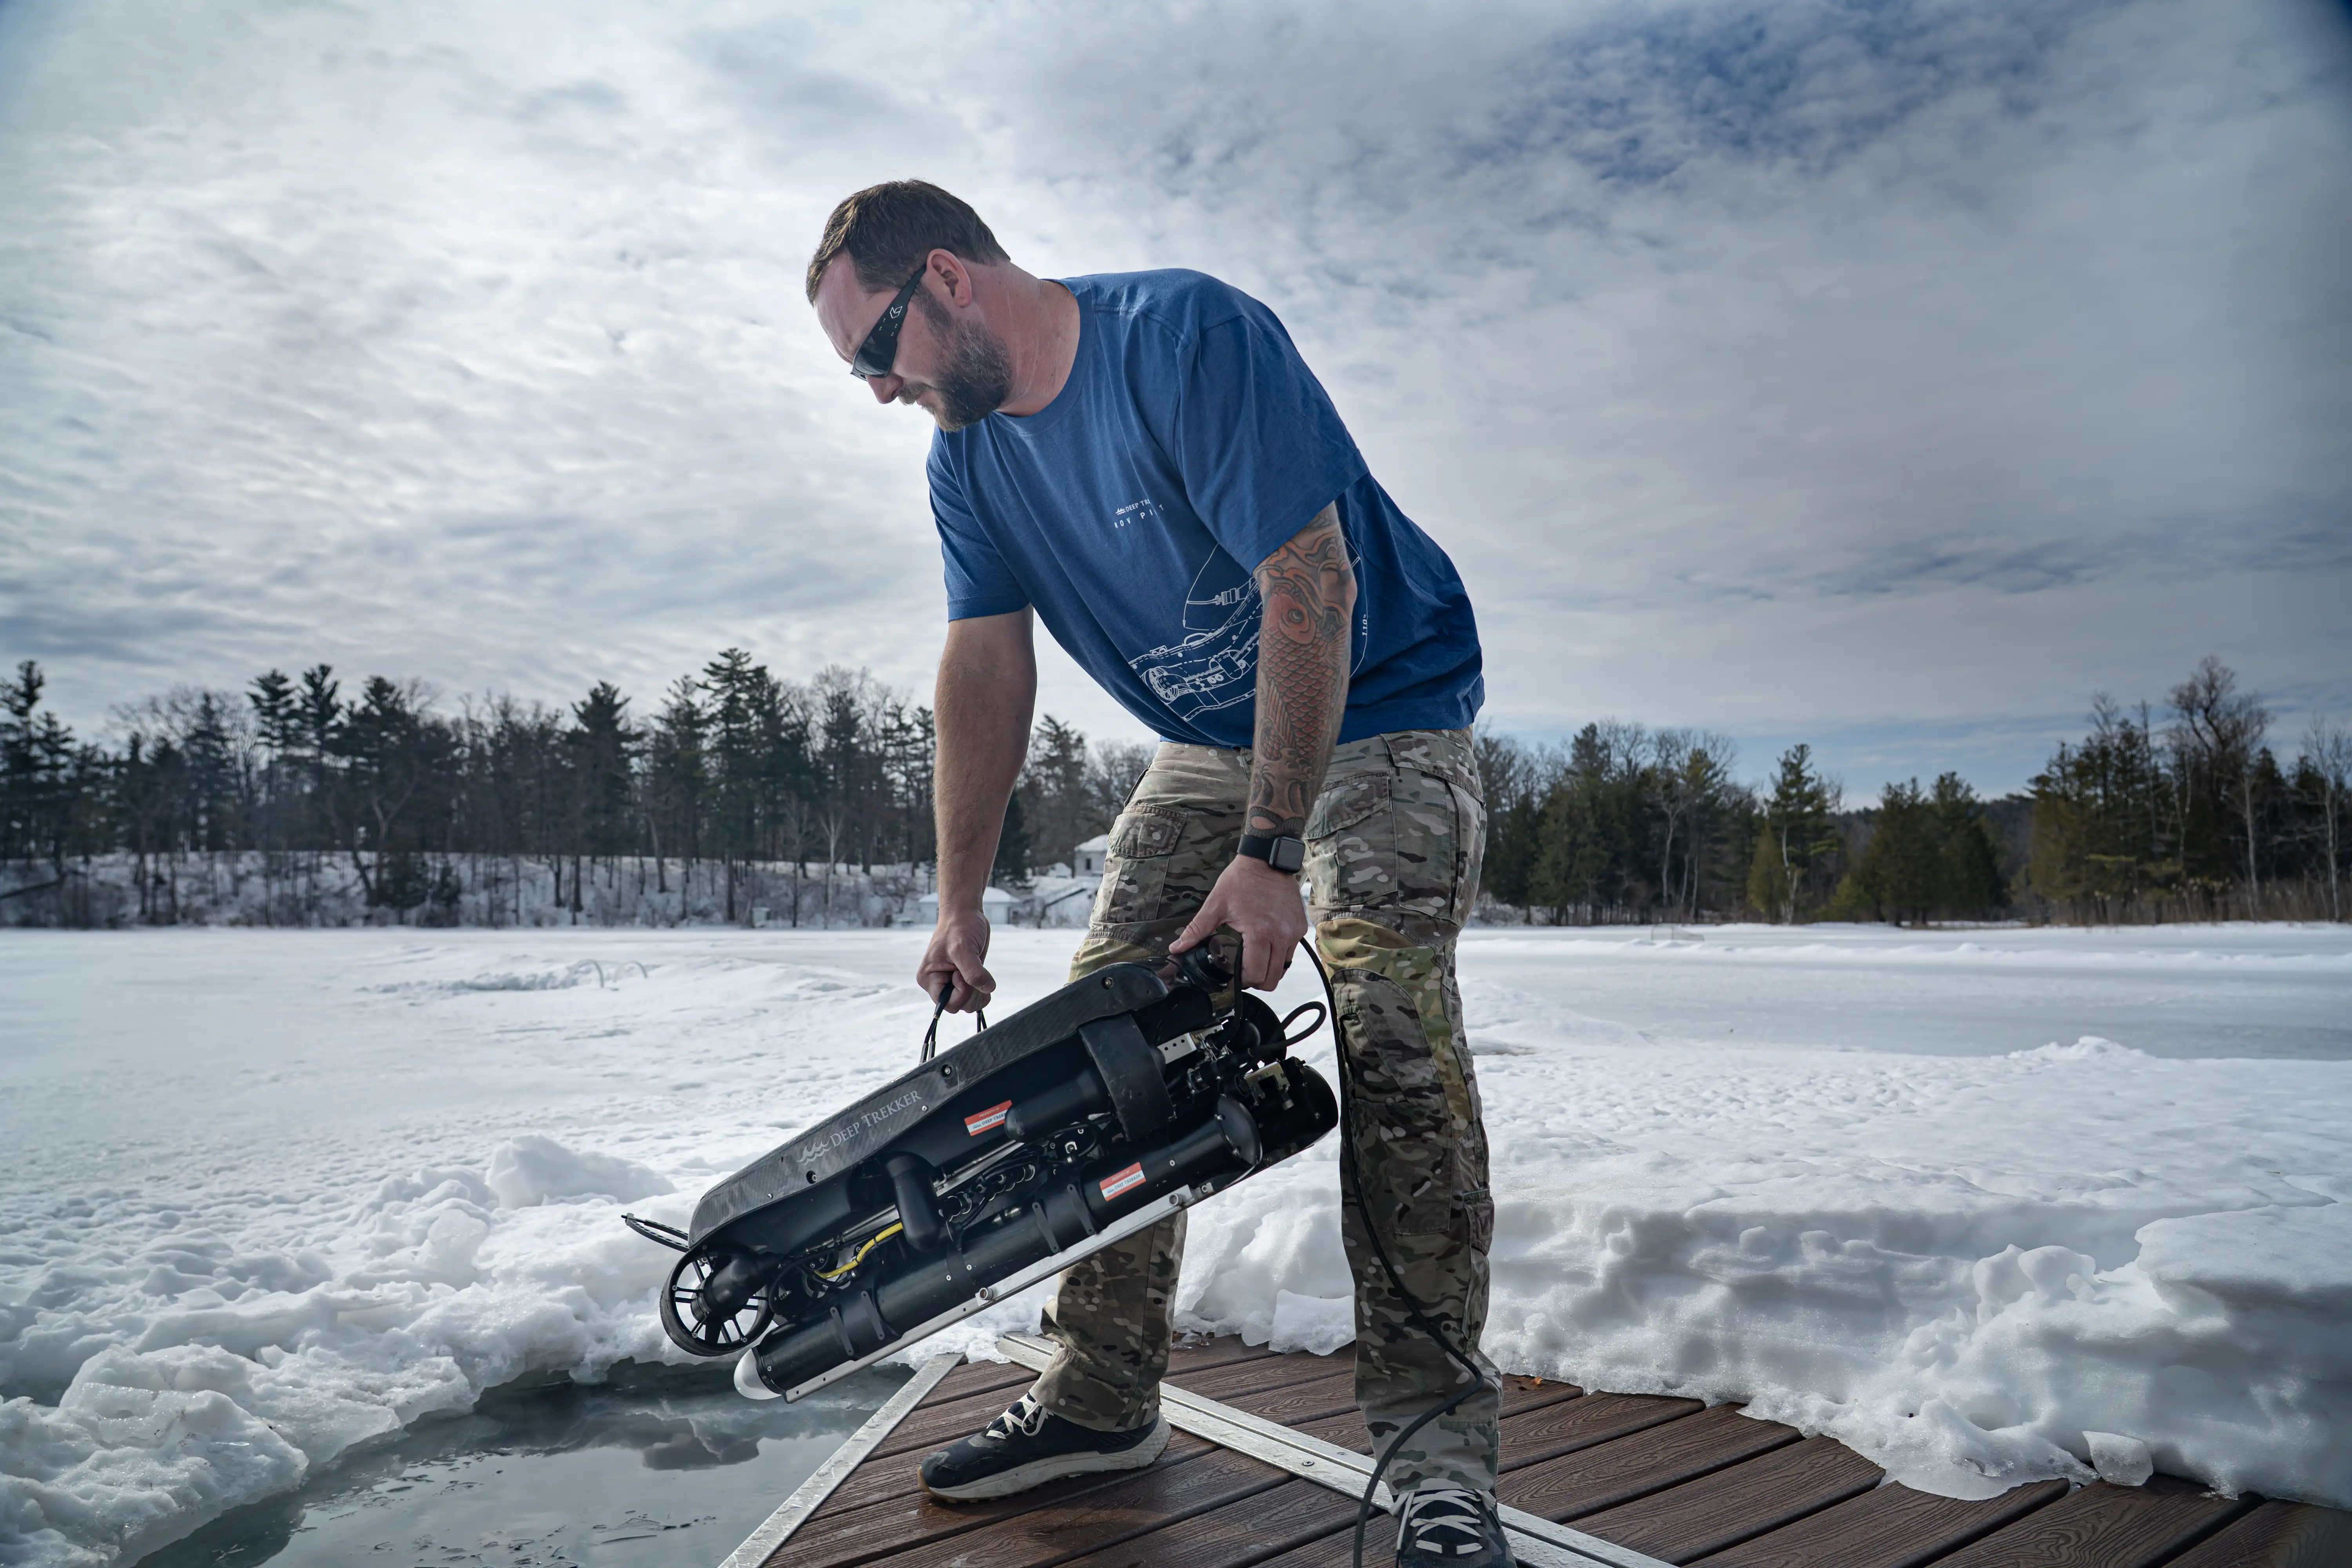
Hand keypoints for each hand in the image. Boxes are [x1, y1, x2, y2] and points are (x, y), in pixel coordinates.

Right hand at [917, 907, 995, 1011]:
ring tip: (982, 975)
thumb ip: (973, 972)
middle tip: (975, 970)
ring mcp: (951, 982)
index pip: (946, 1003)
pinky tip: (986, 983)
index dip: (961, 993)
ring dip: (979, 994)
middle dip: (971, 994)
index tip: (963, 973)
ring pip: (967, 1004)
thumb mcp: (963, 948)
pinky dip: (982, 993)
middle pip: (958, 1006)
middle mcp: (938, 983)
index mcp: (929, 978)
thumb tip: (986, 989)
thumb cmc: (959, 926)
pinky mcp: (964, 979)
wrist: (965, 913)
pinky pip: (973, 997)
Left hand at [1169, 856, 1307, 990]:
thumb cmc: (1242, 879)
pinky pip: (1290, 953)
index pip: (1255, 974)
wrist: (1267, 859)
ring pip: (1283, 968)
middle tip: (1241, 973)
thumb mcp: (1216, 904)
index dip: (1241, 982)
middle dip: (1255, 981)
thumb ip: (1196, 930)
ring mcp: (1293, 932)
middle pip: (1272, 979)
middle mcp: (1281, 935)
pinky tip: (1265, 947)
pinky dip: (1278, 957)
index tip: (1230, 979)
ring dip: (1268, 970)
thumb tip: (1177, 948)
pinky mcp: (1300, 927)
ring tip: (1253, 961)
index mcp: (1259, 932)